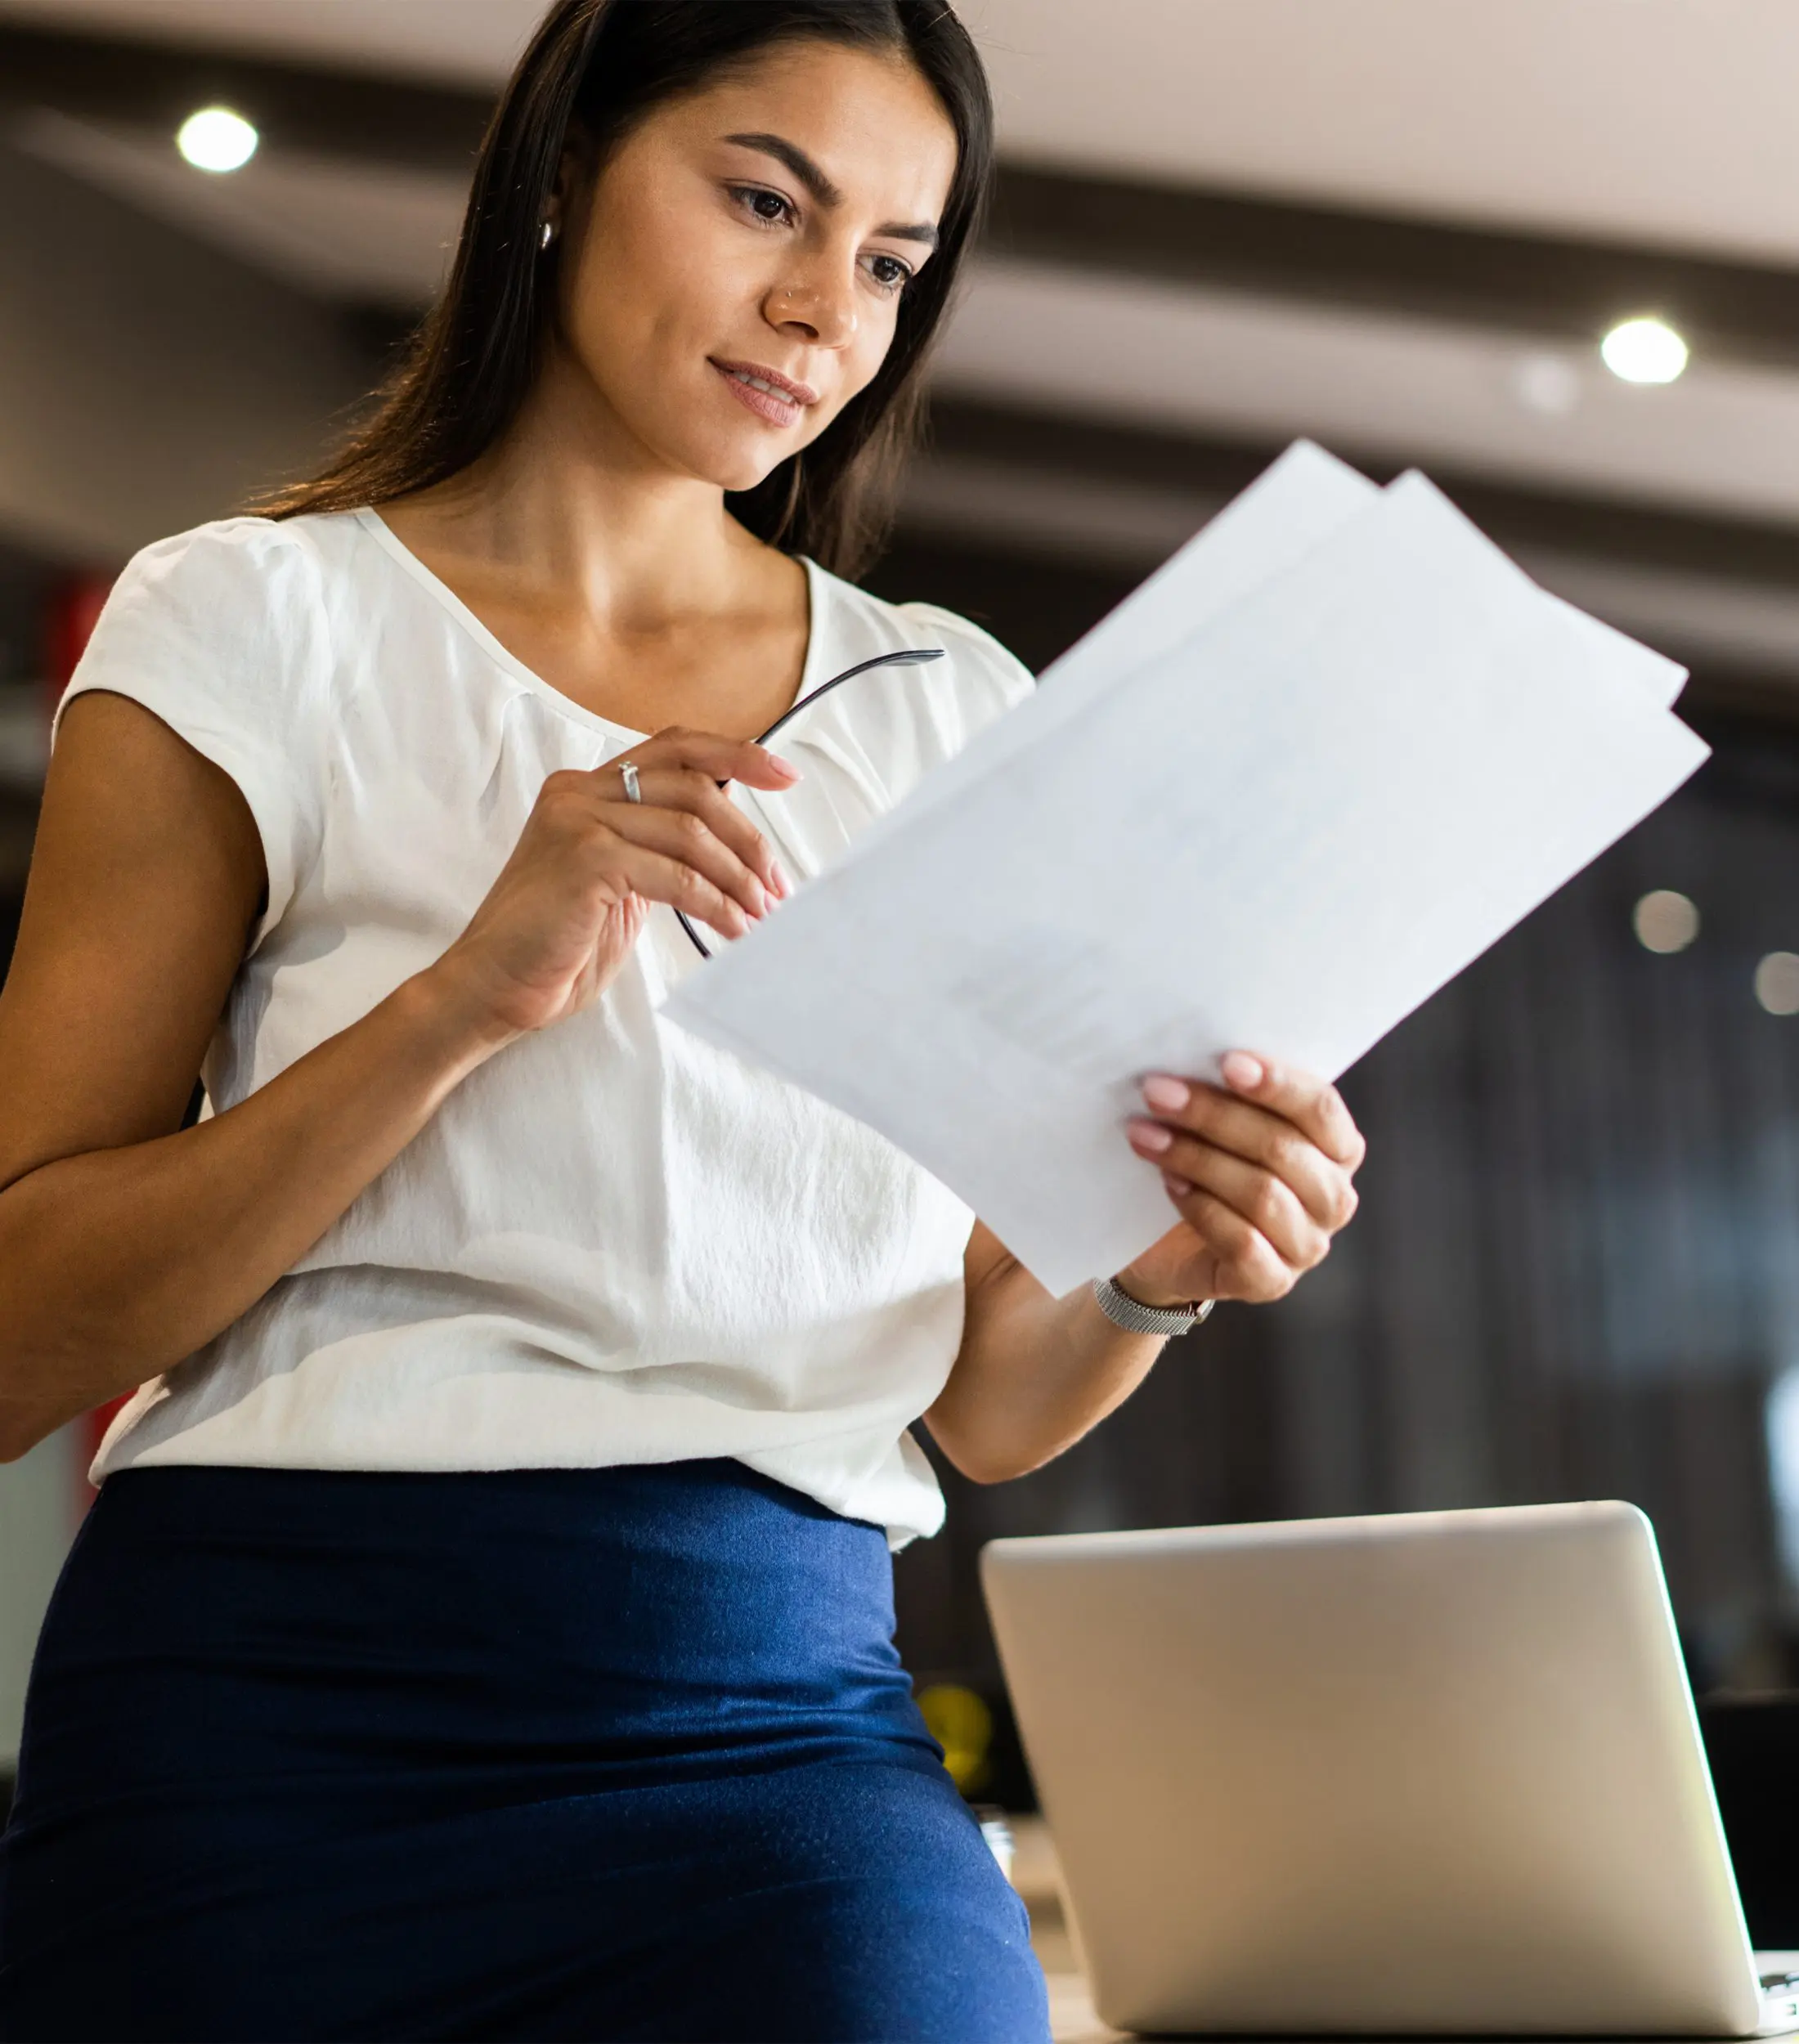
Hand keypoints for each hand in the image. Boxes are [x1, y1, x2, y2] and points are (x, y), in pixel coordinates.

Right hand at [424, 726, 797, 1046]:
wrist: (491, 988)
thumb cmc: (556, 946)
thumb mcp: (619, 882)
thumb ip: (658, 849)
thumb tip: (730, 837)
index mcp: (587, 788)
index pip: (676, 748)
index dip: (737, 755)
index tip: (786, 776)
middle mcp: (579, 792)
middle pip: (695, 788)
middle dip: (748, 839)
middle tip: (776, 886)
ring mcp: (578, 820)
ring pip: (691, 831)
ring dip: (738, 877)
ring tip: (761, 914)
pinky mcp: (585, 860)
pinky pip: (675, 875)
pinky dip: (715, 903)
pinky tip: (734, 928)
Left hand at [1114, 1052, 1364, 1309]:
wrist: (1164, 1246)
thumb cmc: (1202, 1166)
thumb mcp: (1221, 1125)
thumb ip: (1229, 1093)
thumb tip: (1192, 1053)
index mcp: (1337, 1148)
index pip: (1321, 1108)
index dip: (1277, 1084)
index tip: (1226, 1061)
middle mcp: (1334, 1197)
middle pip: (1282, 1148)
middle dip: (1215, 1115)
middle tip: (1157, 1091)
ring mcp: (1308, 1245)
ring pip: (1261, 1193)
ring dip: (1196, 1157)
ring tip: (1145, 1134)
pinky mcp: (1272, 1282)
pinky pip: (1243, 1242)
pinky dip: (1202, 1207)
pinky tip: (1169, 1182)